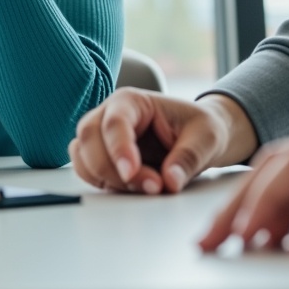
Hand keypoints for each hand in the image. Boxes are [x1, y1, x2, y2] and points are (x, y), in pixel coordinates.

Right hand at [69, 89, 257, 193]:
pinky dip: (104, 184)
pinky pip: (87, 171)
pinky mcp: (102, 158)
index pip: (114, 122)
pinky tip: (134, 187)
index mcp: (132, 101)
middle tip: (151, 186)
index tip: (130, 174)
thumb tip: (169, 181)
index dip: (119, 149)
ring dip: (108, 179)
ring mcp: (101, 136)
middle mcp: (109, 115)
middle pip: (88, 138)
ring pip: (82, 156)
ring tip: (148, 187)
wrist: (198, 137)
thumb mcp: (206, 138)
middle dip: (112, 168)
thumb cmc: (200, 128)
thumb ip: (188, 157)